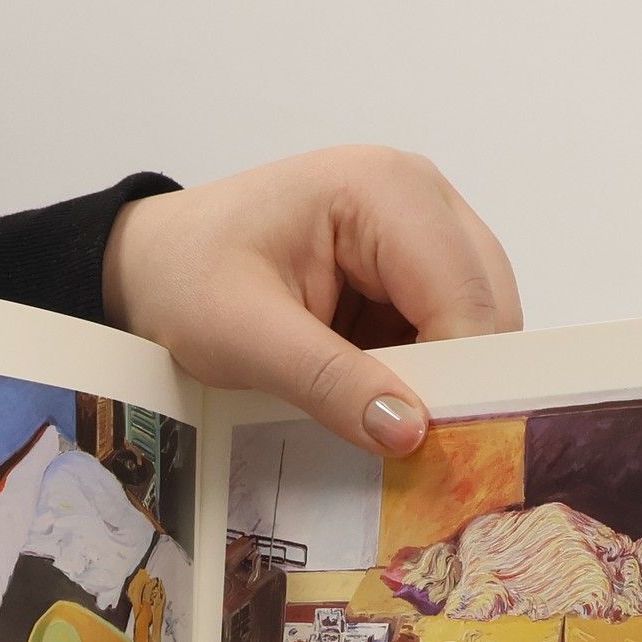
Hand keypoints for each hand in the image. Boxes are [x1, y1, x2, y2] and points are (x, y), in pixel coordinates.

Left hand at [102, 147, 521, 455]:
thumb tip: (409, 432)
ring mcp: (420, 232)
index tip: (439, 450)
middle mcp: (420, 198)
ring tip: (391, 427)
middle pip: (487, 305)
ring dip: (442, 381)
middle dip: (461, 381)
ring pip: (475, 324)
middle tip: (419, 451)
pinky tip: (382, 407)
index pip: (463, 295)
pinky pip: (444, 333)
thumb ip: (328, 382)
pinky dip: (424, 377)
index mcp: (385, 190)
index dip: (461, 377)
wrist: (154, 264)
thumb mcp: (245, 337)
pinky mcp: (408, 271)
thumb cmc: (186, 280)